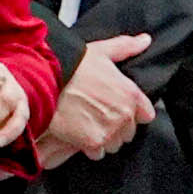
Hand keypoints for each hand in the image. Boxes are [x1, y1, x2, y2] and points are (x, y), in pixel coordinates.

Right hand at [38, 37, 151, 160]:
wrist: (45, 81)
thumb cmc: (71, 64)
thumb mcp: (101, 51)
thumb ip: (126, 47)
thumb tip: (145, 40)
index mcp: (130, 93)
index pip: (146, 115)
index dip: (133, 113)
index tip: (119, 109)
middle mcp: (124, 114)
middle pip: (129, 132)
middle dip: (116, 127)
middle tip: (98, 116)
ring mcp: (109, 130)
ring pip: (114, 144)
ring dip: (104, 138)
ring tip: (87, 124)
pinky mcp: (92, 142)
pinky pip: (97, 153)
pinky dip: (89, 148)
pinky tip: (79, 134)